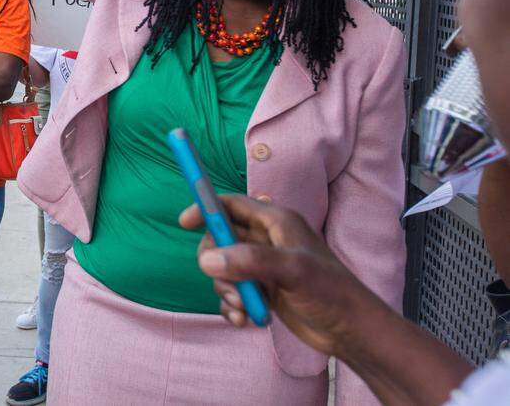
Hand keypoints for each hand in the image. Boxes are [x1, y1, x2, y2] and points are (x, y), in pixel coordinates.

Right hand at [178, 194, 382, 356]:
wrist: (351, 332)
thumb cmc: (331, 293)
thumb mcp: (292, 271)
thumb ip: (250, 261)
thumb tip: (207, 260)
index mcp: (276, 221)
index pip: (231, 204)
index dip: (206, 208)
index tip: (184, 222)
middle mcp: (267, 240)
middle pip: (220, 239)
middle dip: (216, 263)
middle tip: (225, 283)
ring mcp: (263, 266)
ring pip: (223, 268)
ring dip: (226, 290)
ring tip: (245, 308)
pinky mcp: (262, 289)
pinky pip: (232, 291)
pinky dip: (233, 305)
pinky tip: (245, 320)